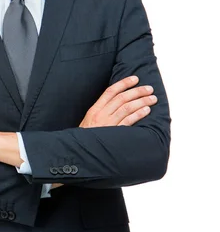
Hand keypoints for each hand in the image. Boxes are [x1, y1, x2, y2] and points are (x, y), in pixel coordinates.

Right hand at [51, 76, 156, 190]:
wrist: (79, 152)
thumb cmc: (85, 138)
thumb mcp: (89, 122)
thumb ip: (101, 112)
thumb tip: (117, 104)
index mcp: (94, 110)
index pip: (110, 91)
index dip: (124, 83)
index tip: (135, 79)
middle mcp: (101, 114)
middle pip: (122, 98)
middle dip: (137, 91)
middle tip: (149, 88)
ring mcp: (108, 123)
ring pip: (127, 107)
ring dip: (141, 101)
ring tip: (152, 98)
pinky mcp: (114, 133)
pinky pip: (128, 121)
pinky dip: (138, 114)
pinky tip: (146, 110)